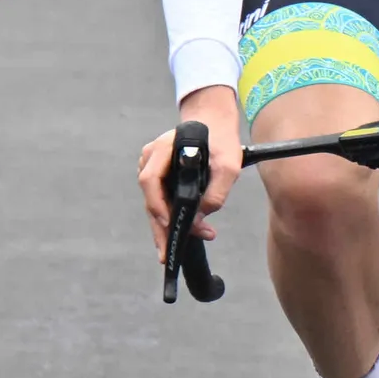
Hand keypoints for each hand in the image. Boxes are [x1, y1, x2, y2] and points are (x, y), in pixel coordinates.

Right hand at [138, 84, 242, 255]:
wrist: (213, 123)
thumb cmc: (220, 140)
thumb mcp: (228, 165)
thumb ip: (217, 191)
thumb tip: (201, 218)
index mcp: (164, 148)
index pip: (150, 178)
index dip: (157, 203)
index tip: (169, 223)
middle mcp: (151, 157)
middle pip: (149, 197)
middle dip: (159, 227)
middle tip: (166, 254)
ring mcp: (151, 166)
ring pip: (152, 202)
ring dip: (163, 226)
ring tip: (171, 251)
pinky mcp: (157, 176)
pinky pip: (158, 200)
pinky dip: (166, 218)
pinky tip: (174, 236)